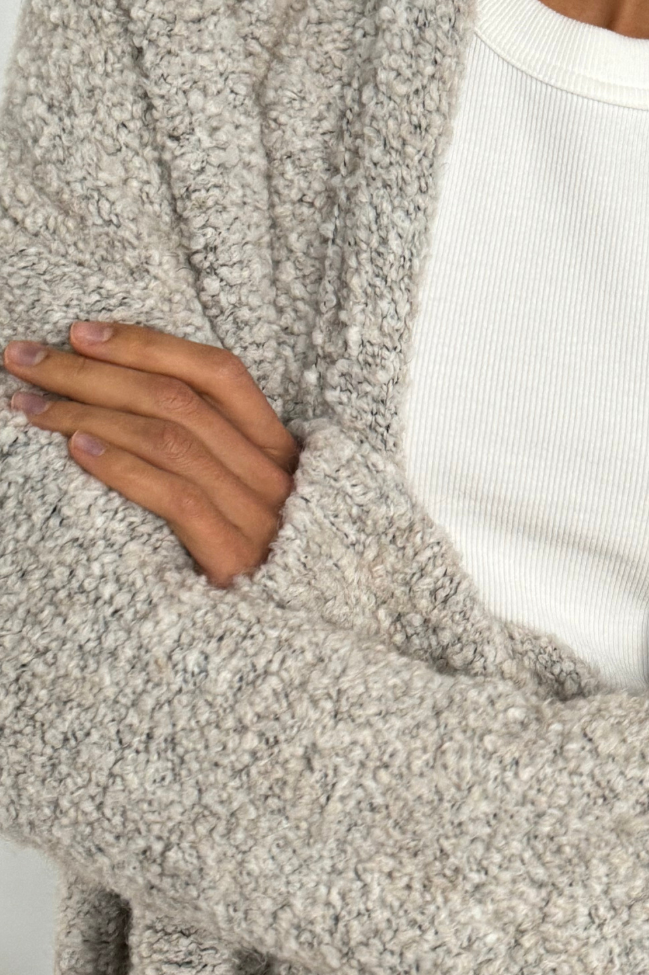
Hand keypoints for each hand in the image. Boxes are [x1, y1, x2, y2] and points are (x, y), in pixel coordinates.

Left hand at [4, 323, 298, 587]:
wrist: (296, 642)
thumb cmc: (256, 562)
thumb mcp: (244, 498)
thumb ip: (212, 451)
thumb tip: (125, 399)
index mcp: (279, 448)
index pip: (219, 372)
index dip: (148, 344)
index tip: (80, 332)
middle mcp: (273, 474)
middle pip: (177, 399)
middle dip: (92, 371)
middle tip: (26, 359)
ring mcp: (257, 515)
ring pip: (169, 438)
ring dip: (88, 412)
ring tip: (31, 406)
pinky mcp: (234, 558)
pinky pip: (175, 497)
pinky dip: (122, 466)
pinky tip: (77, 448)